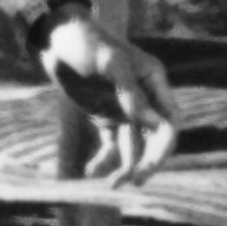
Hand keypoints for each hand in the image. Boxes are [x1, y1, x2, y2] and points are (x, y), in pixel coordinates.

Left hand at [48, 10, 178, 180]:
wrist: (57, 39)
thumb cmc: (87, 43)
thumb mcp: (110, 64)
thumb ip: (131, 94)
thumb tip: (155, 124)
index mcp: (154, 81)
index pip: (170, 120)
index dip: (164, 145)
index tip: (150, 164)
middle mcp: (145, 98)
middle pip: (155, 139)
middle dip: (147, 162)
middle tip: (134, 181)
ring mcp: (125, 109)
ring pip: (133, 147)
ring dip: (125, 167)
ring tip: (112, 186)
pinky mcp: (105, 117)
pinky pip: (110, 145)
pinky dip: (103, 160)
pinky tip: (91, 172)